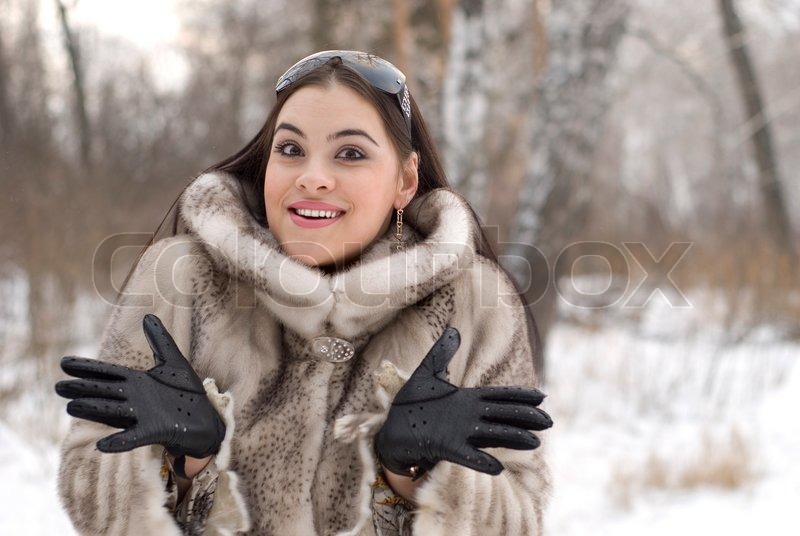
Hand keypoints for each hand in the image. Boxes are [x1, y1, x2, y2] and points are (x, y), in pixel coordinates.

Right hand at [55, 314, 225, 457]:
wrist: (206, 419)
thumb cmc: (187, 392)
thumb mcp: (174, 362)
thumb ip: (160, 341)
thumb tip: (148, 315)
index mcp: (136, 381)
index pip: (107, 373)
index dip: (87, 368)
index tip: (64, 363)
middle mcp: (135, 399)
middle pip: (104, 392)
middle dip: (82, 389)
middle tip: (58, 386)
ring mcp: (143, 416)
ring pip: (113, 412)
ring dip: (94, 411)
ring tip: (72, 407)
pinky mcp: (155, 431)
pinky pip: (134, 437)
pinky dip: (120, 441)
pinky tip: (102, 445)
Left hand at [375, 327, 551, 478]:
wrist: (391, 428)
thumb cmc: (411, 403)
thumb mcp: (427, 373)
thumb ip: (442, 353)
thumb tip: (454, 331)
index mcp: (468, 400)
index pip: (499, 398)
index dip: (520, 398)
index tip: (542, 397)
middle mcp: (468, 418)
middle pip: (502, 417)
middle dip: (524, 418)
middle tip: (548, 421)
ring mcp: (459, 434)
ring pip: (491, 436)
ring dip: (512, 439)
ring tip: (534, 442)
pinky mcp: (445, 448)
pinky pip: (467, 456)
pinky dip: (481, 461)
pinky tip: (497, 467)